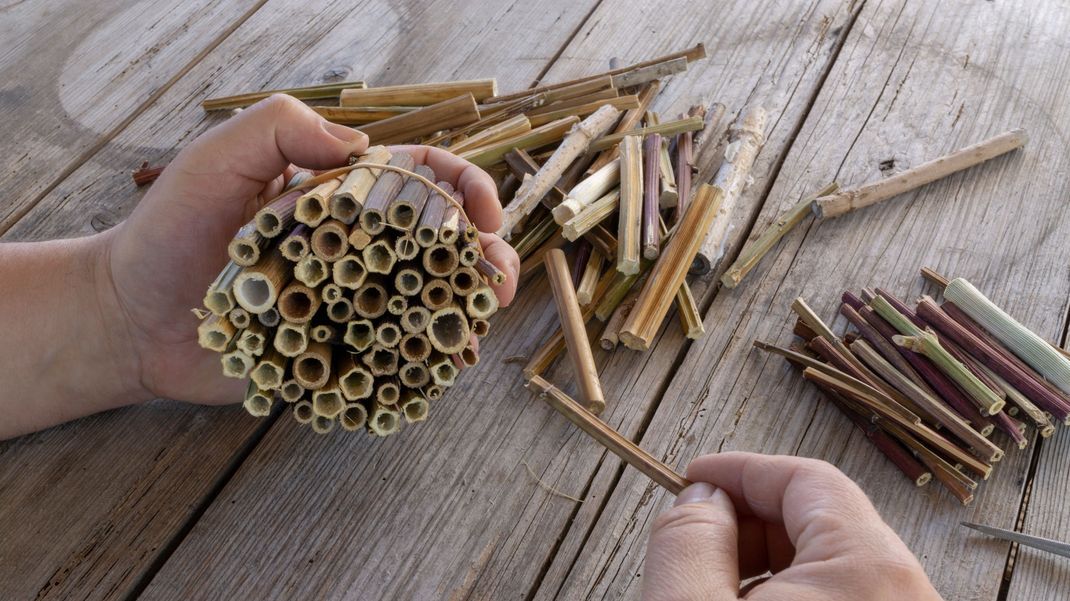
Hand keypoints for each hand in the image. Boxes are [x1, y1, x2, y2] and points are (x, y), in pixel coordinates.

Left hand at [100, 94, 518, 405]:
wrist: (130, 319)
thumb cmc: (166, 233)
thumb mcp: (215, 160)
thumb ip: (280, 129)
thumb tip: (362, 145)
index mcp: (342, 192)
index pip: (422, 177)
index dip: (465, 188)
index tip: (484, 217)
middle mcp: (358, 244)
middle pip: (442, 240)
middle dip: (485, 254)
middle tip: (497, 279)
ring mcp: (354, 298)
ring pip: (430, 297)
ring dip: (468, 306)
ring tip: (479, 321)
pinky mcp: (340, 348)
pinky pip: (398, 351)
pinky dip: (430, 355)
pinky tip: (448, 360)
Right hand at [641, 452, 942, 600]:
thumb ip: (688, 542)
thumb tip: (699, 499)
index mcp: (870, 573)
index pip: (807, 479)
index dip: (740, 470)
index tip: (691, 479)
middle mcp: (909, 596)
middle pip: (825, 523)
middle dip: (749, 523)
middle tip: (693, 543)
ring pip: (835, 572)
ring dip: (767, 569)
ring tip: (713, 592)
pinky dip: (795, 599)